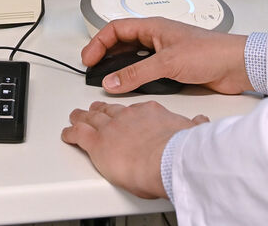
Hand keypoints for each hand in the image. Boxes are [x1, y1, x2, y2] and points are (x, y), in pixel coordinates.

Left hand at [62, 100, 208, 197]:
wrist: (166, 158)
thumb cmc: (179, 149)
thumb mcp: (191, 132)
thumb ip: (193, 126)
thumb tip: (201, 122)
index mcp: (150, 113)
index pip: (134, 110)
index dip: (126, 112)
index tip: (126, 115)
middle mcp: (127, 116)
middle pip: (109, 110)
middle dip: (99, 110)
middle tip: (93, 110)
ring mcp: (110, 127)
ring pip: (90, 118)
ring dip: (82, 118)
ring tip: (76, 117)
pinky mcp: (97, 142)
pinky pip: (78, 134)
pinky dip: (70, 133)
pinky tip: (67, 134)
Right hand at [82, 17, 250, 94]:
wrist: (237, 65)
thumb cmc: (210, 52)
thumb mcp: (167, 63)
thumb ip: (136, 73)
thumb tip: (111, 81)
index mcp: (153, 27)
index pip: (116, 29)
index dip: (98, 42)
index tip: (88, 59)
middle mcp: (157, 37)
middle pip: (122, 42)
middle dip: (105, 54)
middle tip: (93, 69)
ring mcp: (165, 52)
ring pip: (133, 56)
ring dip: (119, 66)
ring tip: (107, 79)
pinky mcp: (174, 68)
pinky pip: (146, 70)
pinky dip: (134, 77)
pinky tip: (131, 86)